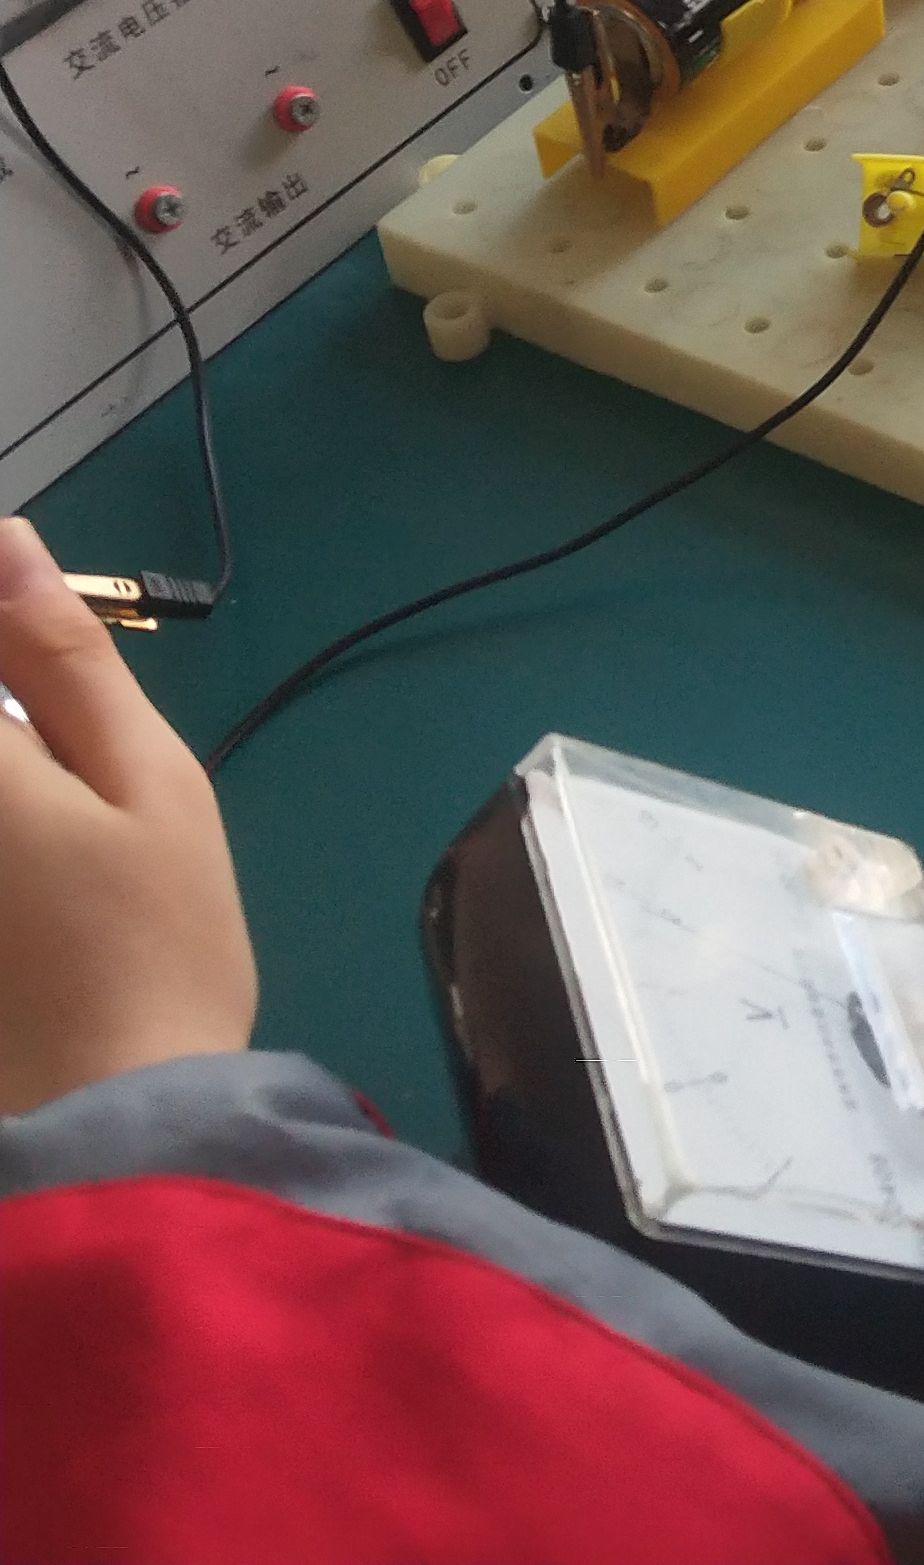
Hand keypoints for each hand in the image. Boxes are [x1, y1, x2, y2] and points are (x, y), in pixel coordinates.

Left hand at [0, 518, 254, 1114]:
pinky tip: (44, 883)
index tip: (35, 637)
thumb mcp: (150, 783)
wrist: (114, 1128)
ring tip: (69, 859)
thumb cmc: (159, 942)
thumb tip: (7, 543)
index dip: (10, 639)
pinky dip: (16, 825)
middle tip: (67, 761)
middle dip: (16, 711)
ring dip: (16, 757)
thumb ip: (68, 661)